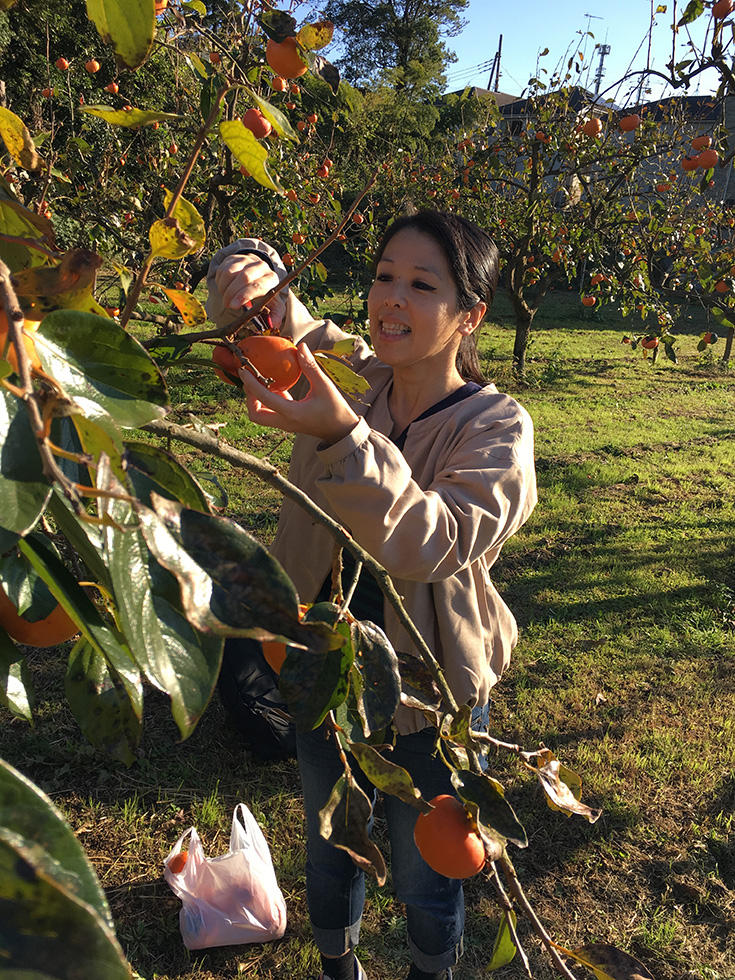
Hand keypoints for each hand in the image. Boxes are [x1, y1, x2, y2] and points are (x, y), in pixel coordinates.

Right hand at [214, 253, 286, 331]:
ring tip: (226, 297)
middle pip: (244, 277)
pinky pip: (223, 268)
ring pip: (230, 272)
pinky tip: (225, 288)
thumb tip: (274, 325)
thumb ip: (275, 316)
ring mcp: (247, 260)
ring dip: (225, 287)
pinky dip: (220, 281)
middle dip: (232, 293)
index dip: (244, 295)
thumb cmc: (266, 294)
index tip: (233, 306)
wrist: (260, 275)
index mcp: (272, 279)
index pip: (258, 285)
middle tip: (227, 304)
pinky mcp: (235, 258)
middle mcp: (261, 266)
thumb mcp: (274, 305)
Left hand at [238, 342, 359, 444]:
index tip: (243, 370)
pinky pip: (271, 413)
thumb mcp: (325, 386)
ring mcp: (286, 424)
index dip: (251, 384)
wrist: (341, 431)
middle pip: (255, 415)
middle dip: (249, 397)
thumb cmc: (336, 409)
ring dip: (256, 400)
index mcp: (292, 413)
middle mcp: (285, 422)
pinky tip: (275, 385)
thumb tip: (300, 346)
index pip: (264, 398)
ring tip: (261, 380)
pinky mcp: (288, 423)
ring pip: (261, 416)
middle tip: (251, 380)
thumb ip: (310, 367)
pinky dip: (267, 400)